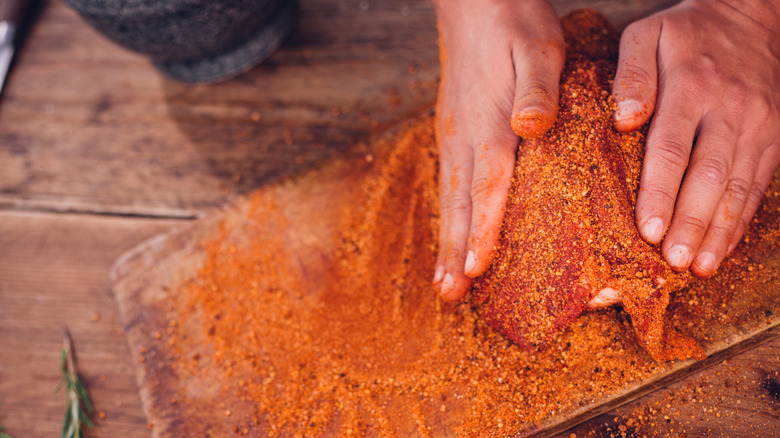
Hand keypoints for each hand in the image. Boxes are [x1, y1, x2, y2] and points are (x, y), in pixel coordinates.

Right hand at [432, 0, 564, 299]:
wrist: (472, 1)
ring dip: (445, 239)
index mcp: (490, 123)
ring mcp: (453, 134)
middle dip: (454, 250)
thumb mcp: (538, 46)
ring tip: (444, 280)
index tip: (473, 269)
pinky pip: (448, 180)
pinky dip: (447, 213)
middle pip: (458, 202)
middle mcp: (465, 136)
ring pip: (448, 195)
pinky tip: (450, 230)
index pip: (485, 185)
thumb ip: (537, 88)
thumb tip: (531, 128)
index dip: (480, 229)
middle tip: (450, 294)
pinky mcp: (452, 129)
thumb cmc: (513, 23)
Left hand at [612, 0, 779, 276]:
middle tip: (672, 260)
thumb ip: (632, 73)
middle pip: (709, 176)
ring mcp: (757, 126)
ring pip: (738, 187)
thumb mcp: (647, 34)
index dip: (660, 192)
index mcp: (691, 86)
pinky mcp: (772, 138)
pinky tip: (721, 249)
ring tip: (697, 267)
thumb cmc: (685, 32)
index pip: (672, 148)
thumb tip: (624, 119)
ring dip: (718, 231)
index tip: (647, 229)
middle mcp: (729, 110)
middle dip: (690, 223)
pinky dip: (740, 221)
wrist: (750, 16)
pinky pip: (757, 186)